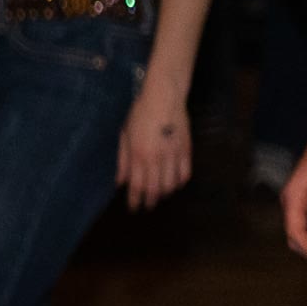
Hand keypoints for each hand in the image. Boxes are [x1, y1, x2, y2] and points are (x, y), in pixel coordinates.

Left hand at [117, 82, 192, 211]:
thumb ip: (122, 160)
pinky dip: (180, 182)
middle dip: (150, 201)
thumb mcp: (124, 136)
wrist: (163, 97)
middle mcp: (155, 158)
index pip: (136, 186)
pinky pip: (185, 173)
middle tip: (148, 206)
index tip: (134, 208)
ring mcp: (172, 154)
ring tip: (160, 195)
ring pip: (171, 185)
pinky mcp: (186, 149)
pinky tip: (175, 184)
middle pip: (154, 189)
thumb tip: (120, 182)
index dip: (135, 200)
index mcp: (138, 155)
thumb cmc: (139, 114)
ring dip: (165, 193)